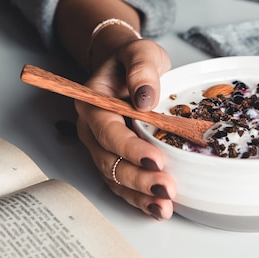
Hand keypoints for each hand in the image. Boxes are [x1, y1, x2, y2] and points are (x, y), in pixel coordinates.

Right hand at [75, 37, 176, 219]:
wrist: (131, 66)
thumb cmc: (134, 60)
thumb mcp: (141, 52)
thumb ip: (142, 68)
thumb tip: (145, 97)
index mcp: (93, 102)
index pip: (108, 131)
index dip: (130, 148)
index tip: (155, 159)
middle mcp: (92, 129)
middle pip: (110, 161)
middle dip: (137, 178)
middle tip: (165, 186)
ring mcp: (102, 146)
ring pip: (116, 178)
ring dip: (139, 194)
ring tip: (164, 204)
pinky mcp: (116, 157)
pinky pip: (123, 183)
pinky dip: (139, 198)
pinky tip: (158, 207)